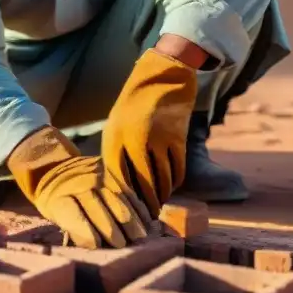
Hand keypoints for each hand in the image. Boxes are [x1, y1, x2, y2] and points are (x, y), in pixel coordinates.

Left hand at [7, 125, 149, 248]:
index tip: (99, 247)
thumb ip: (72, 229)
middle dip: (113, 234)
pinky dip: (138, 209)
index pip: (76, 219)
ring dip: (131, 223)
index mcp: (60, 198)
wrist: (57, 167)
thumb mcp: (53, 214)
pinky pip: (129, 193)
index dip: (89, 236)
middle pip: (101, 213)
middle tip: (123, 248)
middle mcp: (81, 186)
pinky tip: (146, 223)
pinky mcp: (112, 174)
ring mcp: (98, 178)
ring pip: (119, 203)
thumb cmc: (55, 199)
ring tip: (140, 239)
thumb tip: (95, 247)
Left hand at [101, 48, 198, 217]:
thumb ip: (117, 151)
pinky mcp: (177, 137)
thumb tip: (119, 183)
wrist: (164, 74)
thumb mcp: (117, 123)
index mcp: (115, 136)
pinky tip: (172, 187)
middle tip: (148, 217)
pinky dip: (176, 181)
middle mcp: (134, 140)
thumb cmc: (136, 102)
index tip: (128, 212)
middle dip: (145, 203)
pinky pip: (178, 168)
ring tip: (160, 205)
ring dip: (162, 195)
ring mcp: (157, 139)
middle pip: (141, 182)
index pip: (118, 177)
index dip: (124, 197)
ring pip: (162, 179)